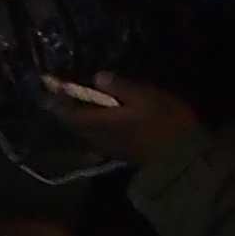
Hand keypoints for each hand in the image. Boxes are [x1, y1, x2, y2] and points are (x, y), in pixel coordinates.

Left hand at [41, 72, 202, 162]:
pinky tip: (101, 117)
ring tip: (79, 102)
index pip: (70, 113)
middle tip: (61, 92)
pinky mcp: (121, 152)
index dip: (58, 100)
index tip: (51, 86)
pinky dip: (93, 125)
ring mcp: (110, 147)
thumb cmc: (166, 123)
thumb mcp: (146, 97)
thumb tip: (98, 76)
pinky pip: (97, 137)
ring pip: (85, 132)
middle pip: (74, 124)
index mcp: (101, 123)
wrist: (183, 158)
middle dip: (66, 108)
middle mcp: (99, 138)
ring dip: (79, 117)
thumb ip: (120, 87)